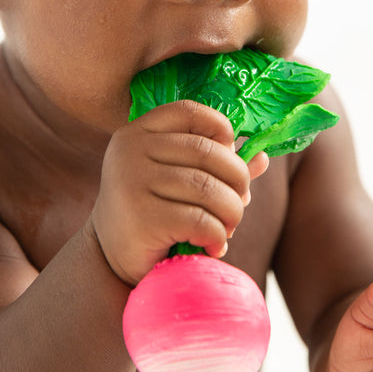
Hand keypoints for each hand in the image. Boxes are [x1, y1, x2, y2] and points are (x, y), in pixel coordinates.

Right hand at [91, 100, 267, 285]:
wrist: (111, 259)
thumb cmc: (152, 214)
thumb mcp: (178, 182)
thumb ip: (215, 166)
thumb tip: (261, 157)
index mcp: (138, 132)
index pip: (190, 112)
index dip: (222, 131)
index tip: (230, 158)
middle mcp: (131, 151)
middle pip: (209, 153)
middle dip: (238, 182)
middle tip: (237, 205)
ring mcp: (132, 182)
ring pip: (209, 189)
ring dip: (231, 213)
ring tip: (227, 229)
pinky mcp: (142, 217)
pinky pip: (201, 221)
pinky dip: (217, 236)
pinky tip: (211, 245)